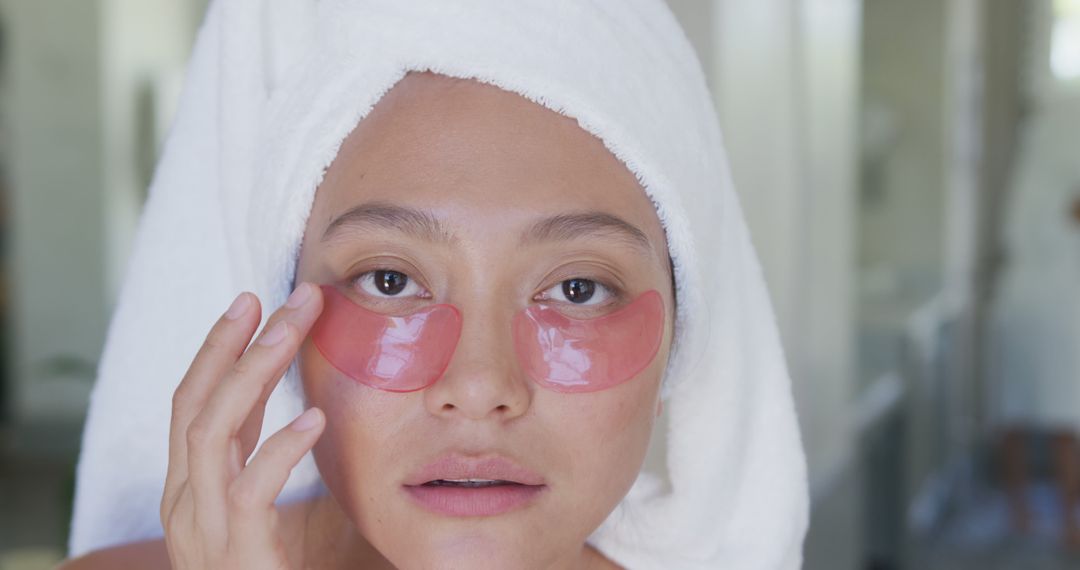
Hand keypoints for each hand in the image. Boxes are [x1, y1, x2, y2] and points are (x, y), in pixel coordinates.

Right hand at [160, 283, 325, 568]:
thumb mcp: (295, 508)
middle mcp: (187, 503)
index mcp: (197, 488)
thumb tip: (343, 406)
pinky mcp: (235, 555)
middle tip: (284, 295)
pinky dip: (278, 449)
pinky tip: (315, 419)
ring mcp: (202, 531)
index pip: (195, 401)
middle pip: (196, 402)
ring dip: (253, 372)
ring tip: (295, 328)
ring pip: (209, 432)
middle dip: (237, 342)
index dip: (220, 348)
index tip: (255, 301)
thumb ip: (300, 463)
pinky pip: (247, 493)